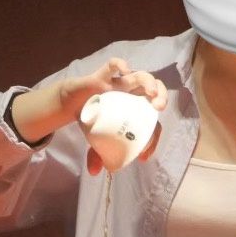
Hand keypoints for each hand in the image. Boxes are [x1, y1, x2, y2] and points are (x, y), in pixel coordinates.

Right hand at [59, 57, 166, 176]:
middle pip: (155, 92)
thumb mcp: (96, 140)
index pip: (152, 122)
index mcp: (136, 111)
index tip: (143, 154)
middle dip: (162, 98)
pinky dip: (120, 64)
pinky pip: (114, 64)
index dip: (153, 138)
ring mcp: (120, 84)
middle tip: (159, 108)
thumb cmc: (94, 120)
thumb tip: (96, 172)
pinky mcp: (105, 75)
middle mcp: (132, 95)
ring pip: (141, 76)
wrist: (73, 104)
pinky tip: (124, 70)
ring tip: (152, 93)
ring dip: (150, 83)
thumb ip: (98, 154)